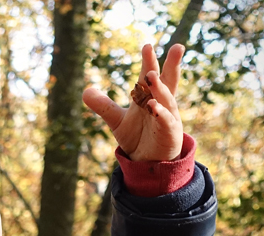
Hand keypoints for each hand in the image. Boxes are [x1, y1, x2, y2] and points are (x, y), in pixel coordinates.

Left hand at [82, 43, 184, 161]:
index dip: (149, 61)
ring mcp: (168, 117)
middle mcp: (162, 103)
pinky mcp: (170, 132)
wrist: (146, 161)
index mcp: (149, 97)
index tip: (146, 46)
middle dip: (172, 65)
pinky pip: (166, 121)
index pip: (150, 76)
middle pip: (168, 81)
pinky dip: (161, 113)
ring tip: (151, 75)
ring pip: (167, 99)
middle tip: (177, 47)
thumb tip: (85, 91)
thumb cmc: (137, 137)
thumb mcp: (116, 121)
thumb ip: (103, 106)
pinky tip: (153, 106)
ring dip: (160, 87)